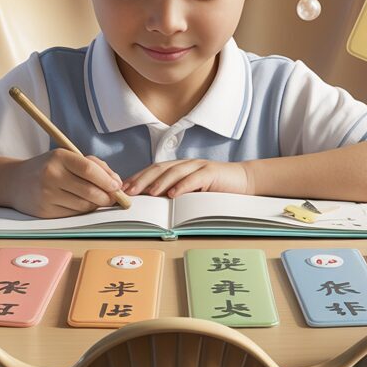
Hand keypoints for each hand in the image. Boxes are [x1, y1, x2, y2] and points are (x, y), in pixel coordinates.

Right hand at [10, 148, 122, 217]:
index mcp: (59, 157)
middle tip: (114, 197)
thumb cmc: (49, 167)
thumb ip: (94, 166)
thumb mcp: (68, 157)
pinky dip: (83, 211)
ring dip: (96, 205)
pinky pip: (73, 215)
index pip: (88, 169)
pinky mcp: (45, 212)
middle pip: (89, 191)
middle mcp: (51, 175)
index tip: (117, 186)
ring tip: (97, 199)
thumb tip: (116, 183)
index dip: (107, 180)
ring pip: (83, 206)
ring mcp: (46, 195)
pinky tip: (81, 204)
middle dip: (107, 197)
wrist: (16, 182)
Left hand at [122, 159, 251, 197]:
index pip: (153, 170)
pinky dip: (183, 186)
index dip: (138, 178)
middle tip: (129, 191)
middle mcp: (186, 164)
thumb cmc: (216, 188)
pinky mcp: (211, 173)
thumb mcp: (192, 191)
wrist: (243, 180)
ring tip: (148, 192)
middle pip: (159, 168)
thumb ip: (175, 192)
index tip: (123, 188)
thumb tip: (152, 203)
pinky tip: (173, 194)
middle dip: (142, 180)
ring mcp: (198, 166)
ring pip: (175, 172)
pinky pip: (194, 179)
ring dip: (160, 182)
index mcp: (179, 168)